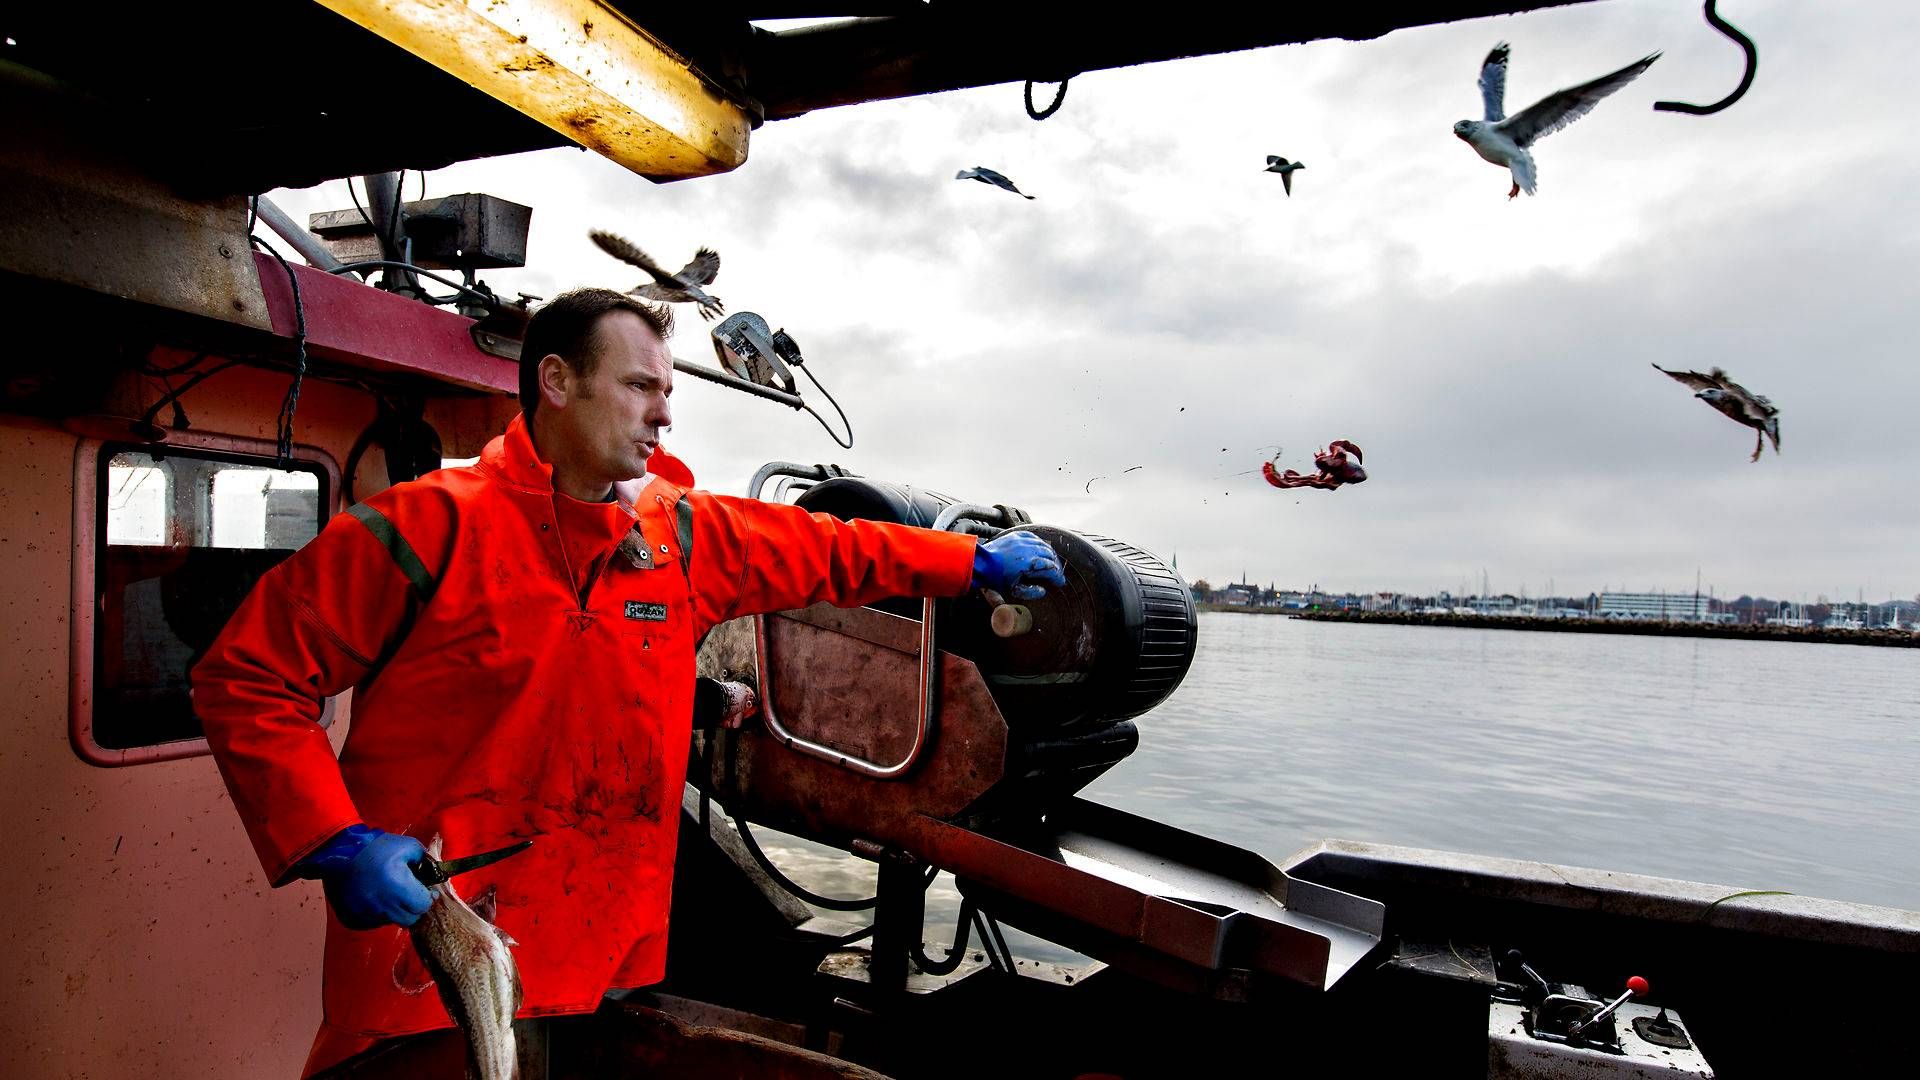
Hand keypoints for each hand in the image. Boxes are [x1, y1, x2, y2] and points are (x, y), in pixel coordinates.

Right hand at [296, 825, 434, 929]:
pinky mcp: (352, 919)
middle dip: (413, 907)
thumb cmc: (374, 847)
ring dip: (393, 910)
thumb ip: (425, 859)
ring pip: (390, 921)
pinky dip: (375, 914)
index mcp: (399, 889)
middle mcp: (383, 907)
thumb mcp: (407, 846)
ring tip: (387, 892)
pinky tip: (372, 897)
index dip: (427, 898)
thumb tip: (432, 871)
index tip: (426, 890)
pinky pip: (371, 923)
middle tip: (408, 893)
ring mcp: (366, 915)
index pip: (423, 906)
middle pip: (409, 919)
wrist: (338, 852)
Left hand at [971, 531, 1067, 600]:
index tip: (1060, 582)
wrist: (980, 562)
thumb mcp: (1013, 590)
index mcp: (1030, 563)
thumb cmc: (995, 577)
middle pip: (1050, 556)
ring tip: (1051, 561)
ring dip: (1049, 554)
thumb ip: (1030, 592)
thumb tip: (1042, 591)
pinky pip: (1033, 537)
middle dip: (1056, 565)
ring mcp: (1022, 541)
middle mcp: (1029, 550)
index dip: (1058, 577)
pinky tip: (1040, 547)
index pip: (1051, 569)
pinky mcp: (1016, 536)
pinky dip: (1039, 543)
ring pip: (1043, 545)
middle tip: (1057, 573)